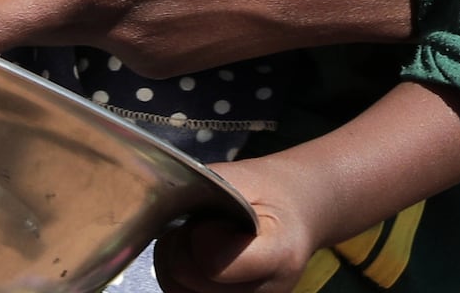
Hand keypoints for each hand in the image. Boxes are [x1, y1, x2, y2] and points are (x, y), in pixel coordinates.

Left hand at [155, 159, 329, 292]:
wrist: (296, 214)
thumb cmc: (269, 192)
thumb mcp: (243, 177)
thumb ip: (207, 190)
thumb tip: (163, 205)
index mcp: (280, 254)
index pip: (213, 264)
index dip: (199, 236)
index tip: (211, 217)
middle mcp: (268, 292)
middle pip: (189, 282)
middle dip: (182, 247)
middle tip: (202, 225)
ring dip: (175, 263)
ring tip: (199, 240)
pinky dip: (179, 278)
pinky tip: (197, 258)